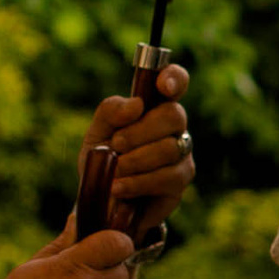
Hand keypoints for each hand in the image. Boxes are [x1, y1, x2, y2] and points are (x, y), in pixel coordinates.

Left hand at [86, 63, 194, 235]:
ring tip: (114, 171)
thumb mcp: (96, 132)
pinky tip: (119, 188)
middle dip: (140, 131)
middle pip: (174, 115)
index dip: (174, 78)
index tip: (162, 86)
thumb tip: (136, 105)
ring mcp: (181, 156)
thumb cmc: (102, 159)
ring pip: (169, 149)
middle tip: (117, 144)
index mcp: (154, 107)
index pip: (176, 81)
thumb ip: (110, 112)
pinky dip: (138, 182)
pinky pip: (167, 178)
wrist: (100, 200)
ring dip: (135, 160)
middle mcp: (174, 128)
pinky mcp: (179, 184)